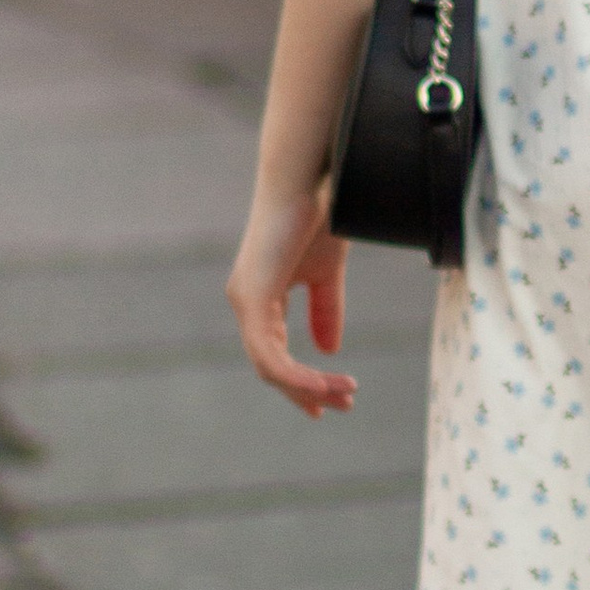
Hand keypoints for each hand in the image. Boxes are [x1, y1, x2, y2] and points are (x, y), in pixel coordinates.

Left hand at [229, 182, 356, 415]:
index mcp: (260, 299)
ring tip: (344, 394)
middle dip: (307, 393)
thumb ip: (326, 311)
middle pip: (270, 369)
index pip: (274, 355)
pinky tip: (326, 381)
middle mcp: (246, 304)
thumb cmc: (316, 218)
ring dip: (307, 387)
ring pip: (269, 368)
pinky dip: (297, 374)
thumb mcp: (326, 275)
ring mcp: (245, 302)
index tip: (330, 403)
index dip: (300, 383)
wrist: (309, 183)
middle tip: (342, 406)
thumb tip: (330, 350)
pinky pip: (270, 354)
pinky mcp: (252, 298)